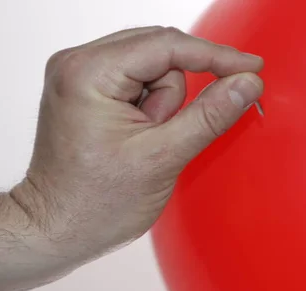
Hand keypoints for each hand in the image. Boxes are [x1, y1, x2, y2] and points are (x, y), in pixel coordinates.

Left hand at [12, 26, 263, 261]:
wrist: (54, 229)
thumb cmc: (95, 204)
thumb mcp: (161, 159)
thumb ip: (209, 116)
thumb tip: (247, 83)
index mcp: (89, 73)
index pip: (167, 45)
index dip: (216, 56)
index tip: (251, 67)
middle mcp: (77, 62)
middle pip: (158, 52)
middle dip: (173, 96)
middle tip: (160, 136)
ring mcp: (77, 74)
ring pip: (150, 68)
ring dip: (159, 106)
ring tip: (140, 144)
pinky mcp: (84, 89)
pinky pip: (135, 81)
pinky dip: (148, 107)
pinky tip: (135, 137)